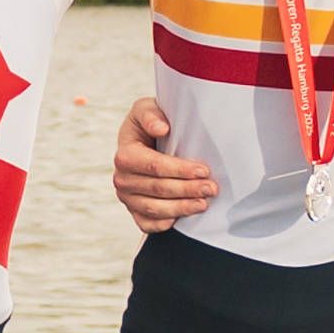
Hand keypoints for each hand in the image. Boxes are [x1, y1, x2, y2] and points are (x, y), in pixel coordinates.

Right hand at [104, 98, 221, 231]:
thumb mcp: (147, 108)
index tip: (203, 171)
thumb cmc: (150, 123)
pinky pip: (146, 224)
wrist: (145, 139)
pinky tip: (180, 219)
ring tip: (203, 203)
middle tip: (211, 189)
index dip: (180, 170)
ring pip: (154, 209)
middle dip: (187, 190)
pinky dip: (163, 224)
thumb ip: (151, 115)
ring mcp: (127, 197)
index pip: (155, 166)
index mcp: (125, 155)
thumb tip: (161, 129)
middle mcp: (122, 179)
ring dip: (181, 208)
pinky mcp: (134, 211)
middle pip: (158, 189)